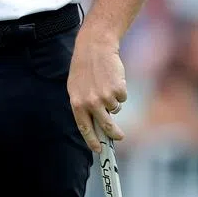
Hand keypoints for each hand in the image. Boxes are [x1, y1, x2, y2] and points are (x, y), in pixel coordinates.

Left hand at [67, 30, 127, 152]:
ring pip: (115, 110)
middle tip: (119, 136)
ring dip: (114, 101)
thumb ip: (82, 105)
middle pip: (105, 126)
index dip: (92, 141)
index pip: (85, 128)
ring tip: (107, 85)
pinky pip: (122, 98)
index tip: (98, 149)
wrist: (95, 47)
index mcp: (77, 103)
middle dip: (114, 134)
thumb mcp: (75, 87)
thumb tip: (93, 125)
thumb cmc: (84, 67)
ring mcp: (105, 97)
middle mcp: (90, 103)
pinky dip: (120, 91)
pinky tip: (113, 78)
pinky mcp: (118, 90)